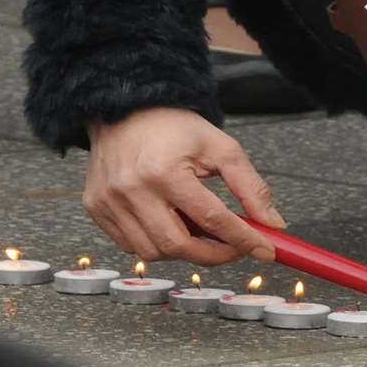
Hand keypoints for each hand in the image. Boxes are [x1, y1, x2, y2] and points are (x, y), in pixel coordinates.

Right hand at [83, 107, 284, 264]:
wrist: (125, 111)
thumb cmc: (174, 127)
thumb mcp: (221, 147)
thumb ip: (250, 186)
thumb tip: (271, 224)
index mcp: (165, 171)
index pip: (212, 218)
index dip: (243, 239)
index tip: (264, 250)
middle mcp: (131, 190)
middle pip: (177, 245)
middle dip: (213, 255)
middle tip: (235, 248)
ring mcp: (108, 203)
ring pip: (153, 251)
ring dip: (185, 251)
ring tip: (203, 232)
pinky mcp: (96, 209)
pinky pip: (130, 245)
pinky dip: (157, 244)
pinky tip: (173, 225)